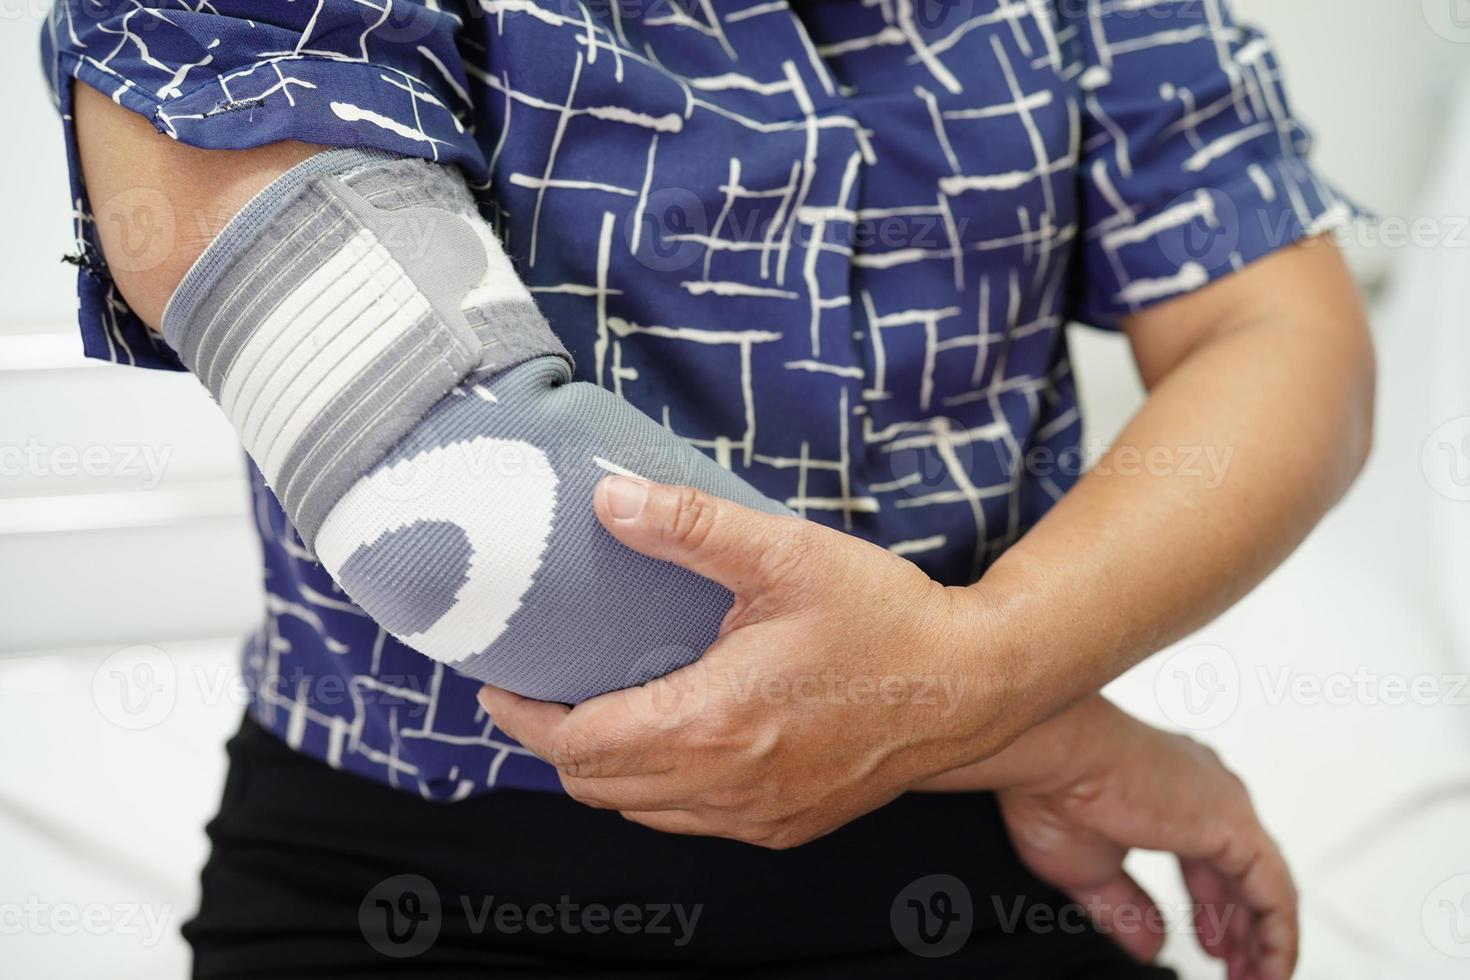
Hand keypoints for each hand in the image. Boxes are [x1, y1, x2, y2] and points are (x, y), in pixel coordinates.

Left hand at [478, 476, 1005, 849]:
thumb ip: (688, 523)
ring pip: (641, 811)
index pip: (578, 744)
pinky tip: (678, 738)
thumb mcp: (785, 553)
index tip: (502, 687)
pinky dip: (661, 788)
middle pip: (596, 786)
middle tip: (545, 693)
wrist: (973, 686)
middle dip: (556, 743)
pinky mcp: (787, 825)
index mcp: (712, 722)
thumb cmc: (886, 620)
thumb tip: (608, 499)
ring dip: (608, 769)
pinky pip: (693, 821)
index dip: (525, 717)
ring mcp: (758, 816)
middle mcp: (726, 785)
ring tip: (604, 711)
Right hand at [963, 701, 1297, 979]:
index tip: (1208, 943)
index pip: (1207, 857)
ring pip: (1264, 883)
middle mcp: (1203, 791)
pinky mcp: (1234, 825)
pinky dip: (1277, 936)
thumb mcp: (1088, 868)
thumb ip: (1127, 907)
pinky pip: (1275, 893)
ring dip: (1262, 938)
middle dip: (1239, 926)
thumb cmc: (1053, 788)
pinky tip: (1271, 970)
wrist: (1054, 755)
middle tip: (1236, 969)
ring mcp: (1223, 805)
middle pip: (1240, 871)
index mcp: (1168, 791)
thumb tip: (1153, 944)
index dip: (1210, 906)